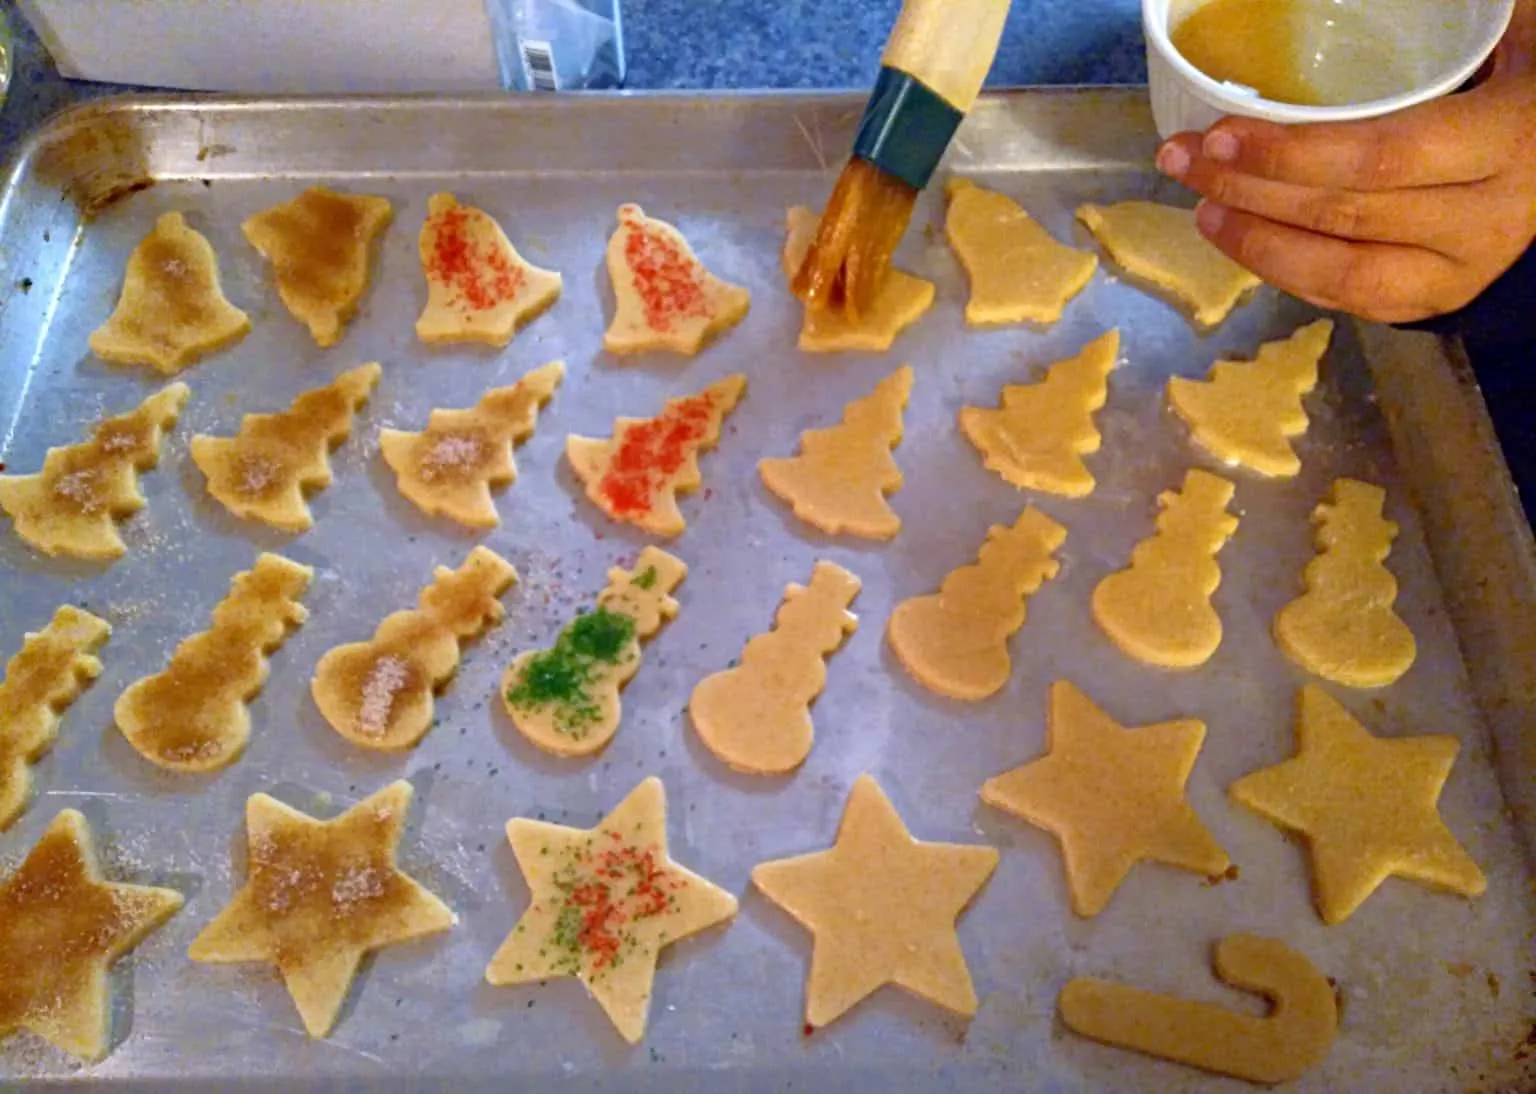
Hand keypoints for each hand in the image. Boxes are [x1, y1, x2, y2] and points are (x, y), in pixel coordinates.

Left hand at [1154, 11, 1535, 323]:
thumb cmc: (1525, 85)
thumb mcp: (1511, 36)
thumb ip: (1447, 22)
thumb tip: (1335, 4)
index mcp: (1504, 140)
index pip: (1380, 157)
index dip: (1290, 153)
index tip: (1217, 133)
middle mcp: (1488, 218)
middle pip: (1345, 215)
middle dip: (1249, 190)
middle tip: (1184, 161)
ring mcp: (1462, 270)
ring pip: (1341, 274)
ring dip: (1256, 242)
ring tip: (1203, 207)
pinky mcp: (1438, 301)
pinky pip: (1350, 300)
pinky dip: (1287, 272)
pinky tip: (1245, 239)